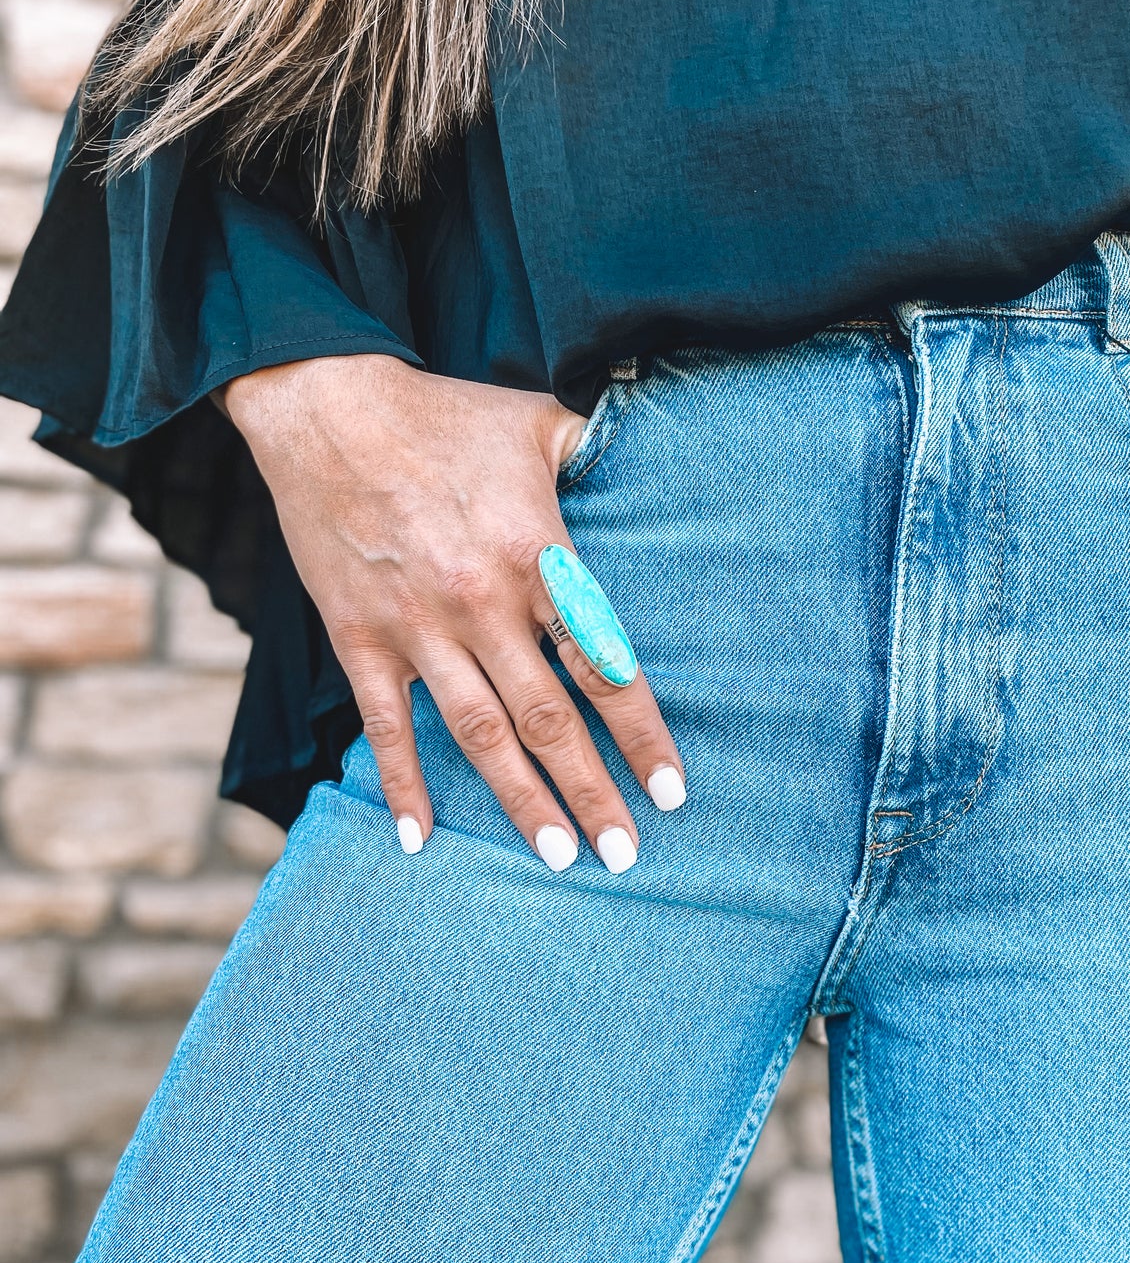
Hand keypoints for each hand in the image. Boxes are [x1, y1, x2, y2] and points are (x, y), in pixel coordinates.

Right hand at [224, 353, 684, 869]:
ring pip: (481, 734)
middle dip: (593, 792)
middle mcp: (483, 604)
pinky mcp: (361, 637)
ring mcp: (418, 628)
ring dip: (521, 801)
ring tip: (557, 858)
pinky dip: (403, 783)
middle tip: (624, 855)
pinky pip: (387, 725)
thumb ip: (596, 455)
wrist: (325, 405)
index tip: (671, 792)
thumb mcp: (538, 422)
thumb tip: (645, 458)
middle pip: (550, 718)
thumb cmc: (443, 415)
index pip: (603, 664)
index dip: (641, 734)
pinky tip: (419, 837)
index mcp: (538, 556)